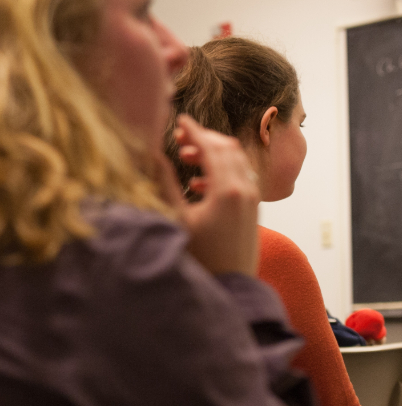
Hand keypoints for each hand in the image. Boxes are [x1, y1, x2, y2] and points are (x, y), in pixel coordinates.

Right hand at [168, 115, 259, 276]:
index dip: (194, 130)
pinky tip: (199, 183)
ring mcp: (252, 199)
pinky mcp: (252, 209)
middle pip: (228, 148)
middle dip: (205, 138)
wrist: (230, 286)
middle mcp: (244, 190)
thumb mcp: (176, 218)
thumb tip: (153, 156)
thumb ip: (164, 184)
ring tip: (187, 158)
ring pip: (237, 161)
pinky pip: (241, 177)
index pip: (211, 147)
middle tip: (181, 137)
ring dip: (214, 154)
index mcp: (226, 190)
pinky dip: (222, 170)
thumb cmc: (200, 257)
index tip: (180, 119)